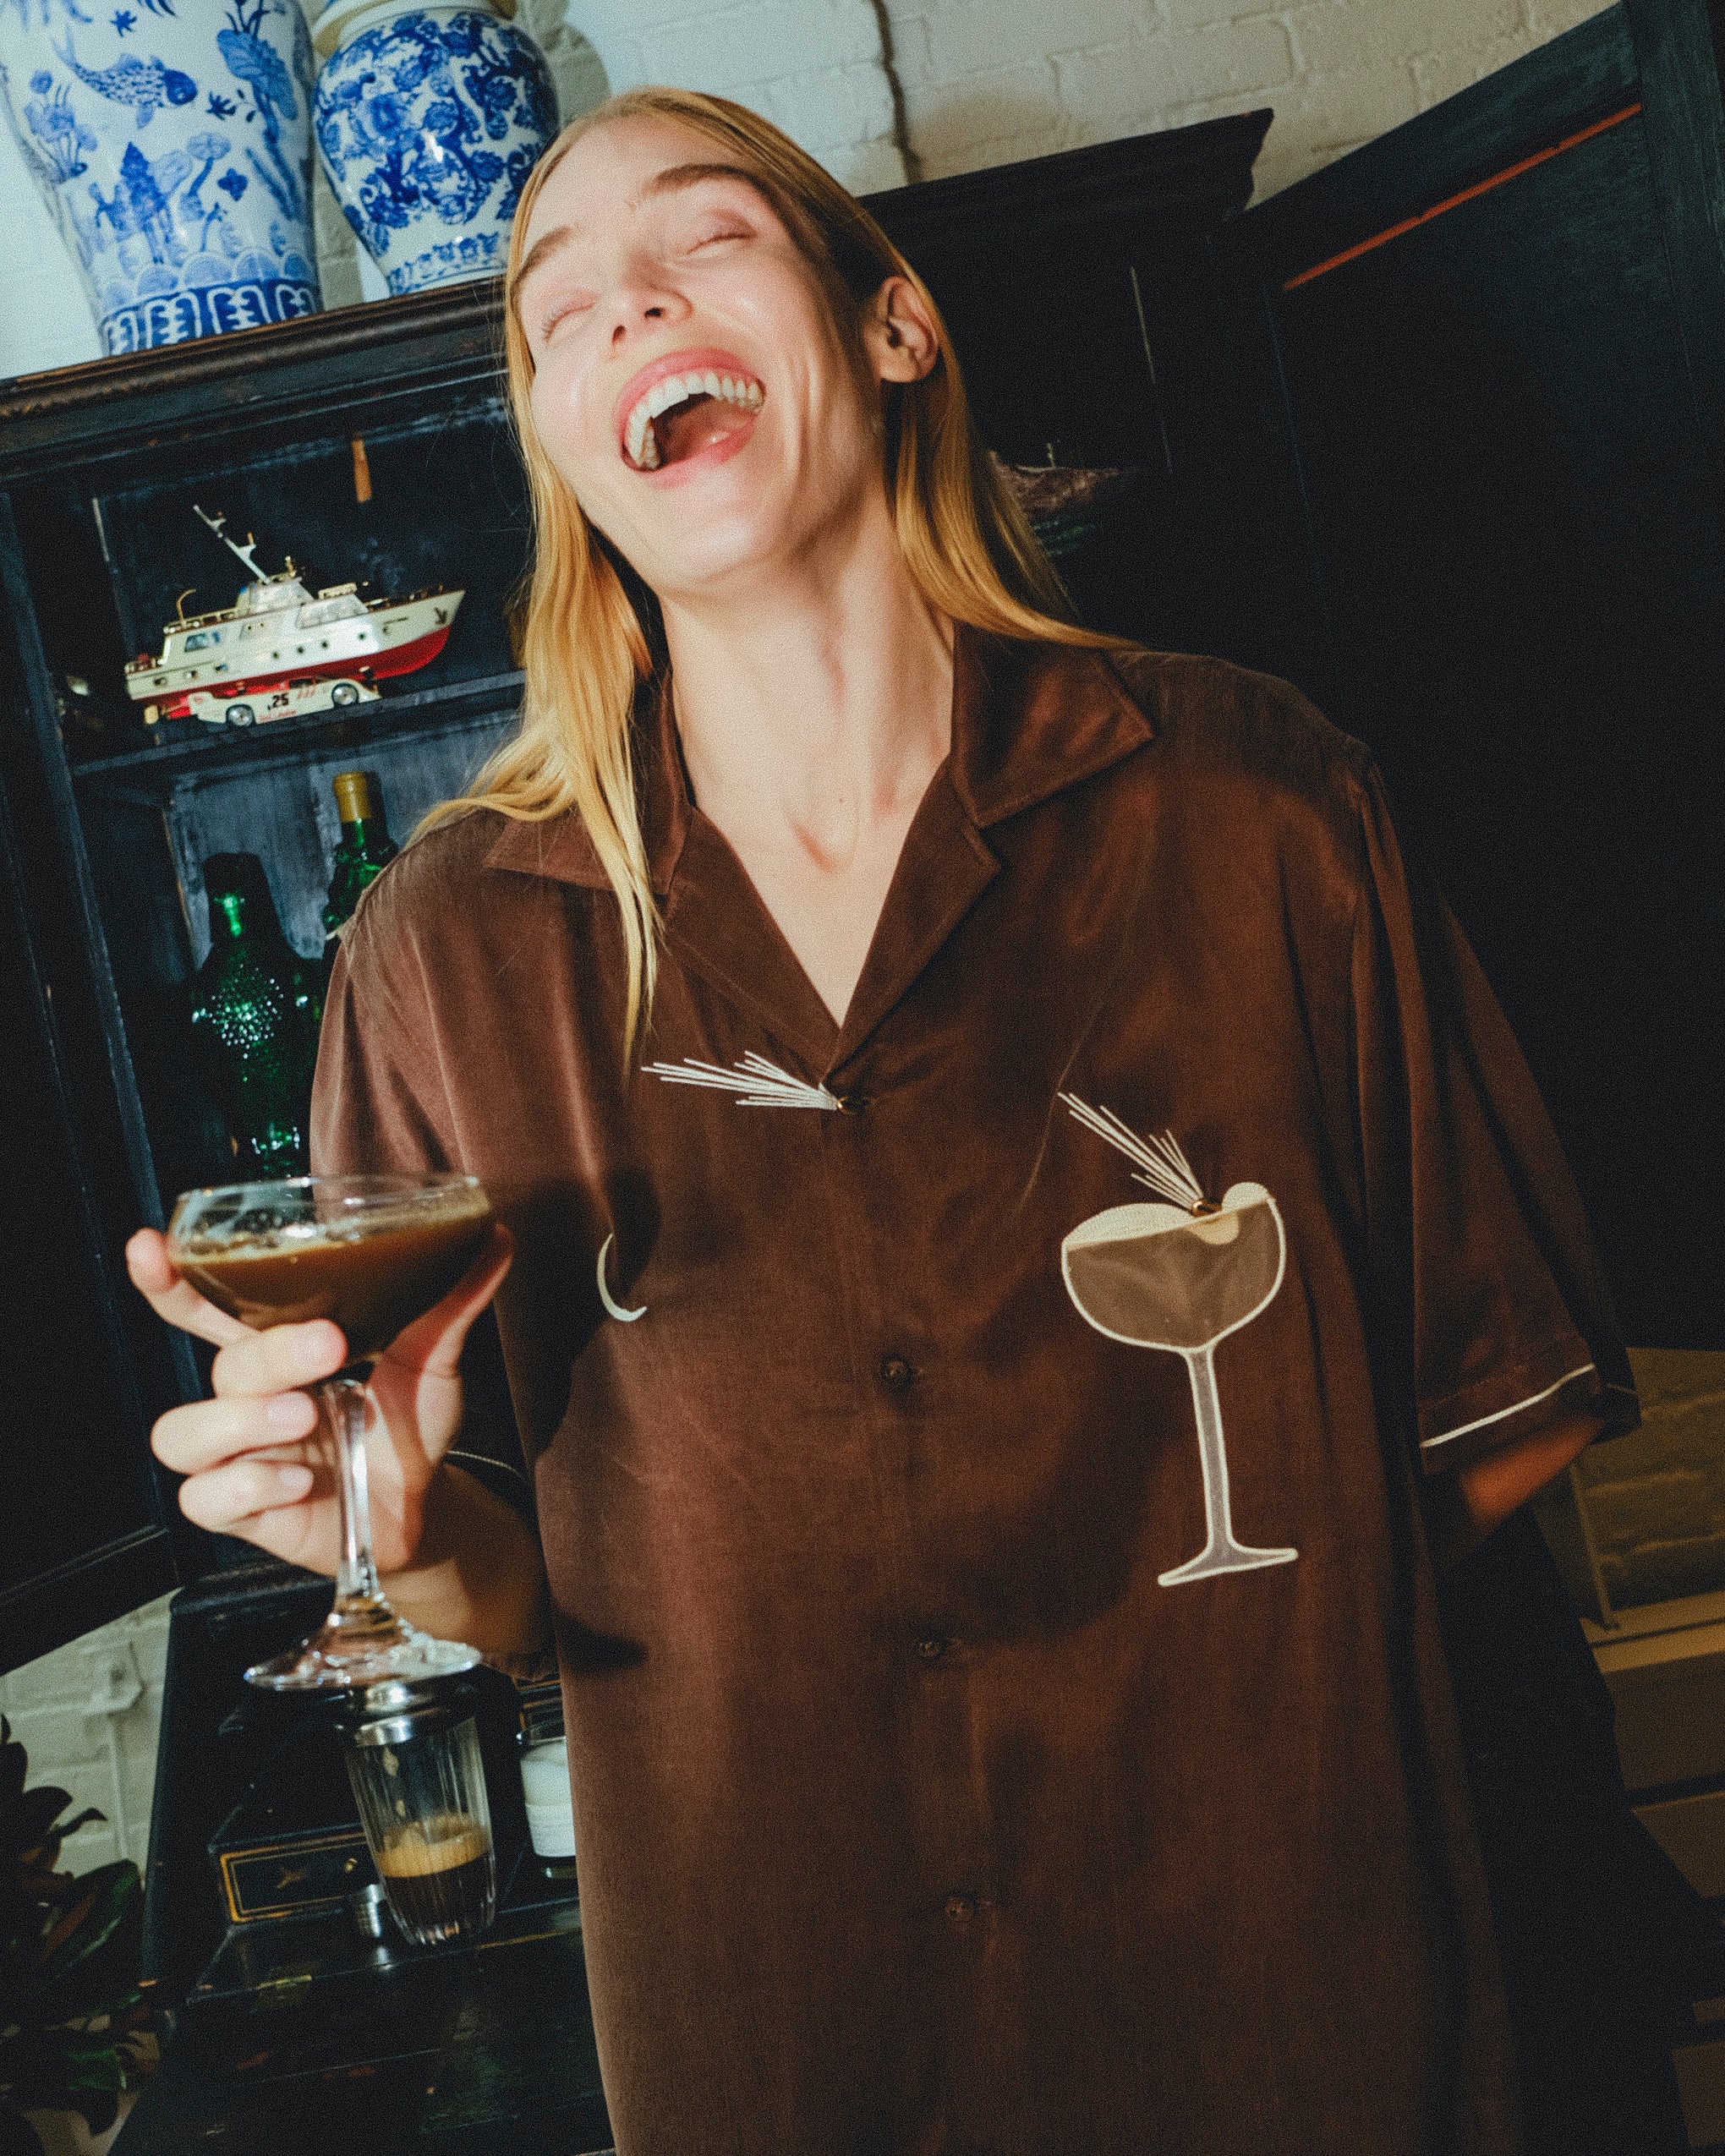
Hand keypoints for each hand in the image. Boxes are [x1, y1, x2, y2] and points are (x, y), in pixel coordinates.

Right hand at [126, 1223, 512, 1577]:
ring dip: (241, 1421)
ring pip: (182, 1434)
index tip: (152, 1246)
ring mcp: (238, 1456)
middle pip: (218, 1365)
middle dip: (269, 1354)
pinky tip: (299, 1479)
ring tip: (304, 1417)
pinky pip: (203, 1498)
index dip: (170, 1278)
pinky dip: (247, 1485)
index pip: (204, 1305)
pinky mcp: (243, 1510)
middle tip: (330, 1346)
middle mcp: (247, 1397)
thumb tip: (494, 1238)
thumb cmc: (408, 1425)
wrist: (426, 1508)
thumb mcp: (434, 1362)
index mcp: (276, 1347)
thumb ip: (452, 1303)